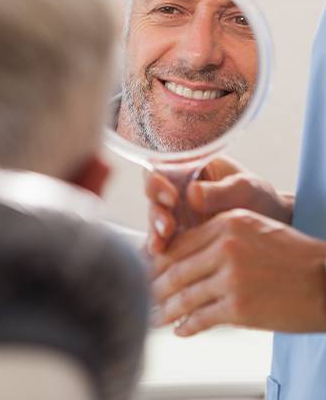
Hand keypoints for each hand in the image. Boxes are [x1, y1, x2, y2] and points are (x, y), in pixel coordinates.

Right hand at [145, 157, 293, 254]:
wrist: (272, 228)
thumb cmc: (259, 199)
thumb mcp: (246, 189)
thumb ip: (220, 191)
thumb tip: (192, 194)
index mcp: (190, 167)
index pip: (162, 168)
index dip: (158, 181)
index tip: (171, 197)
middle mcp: (177, 189)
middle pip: (152, 195)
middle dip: (156, 211)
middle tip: (167, 227)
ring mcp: (176, 213)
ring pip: (154, 219)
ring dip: (155, 232)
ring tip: (162, 245)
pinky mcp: (179, 236)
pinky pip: (163, 240)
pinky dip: (160, 249)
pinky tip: (161, 256)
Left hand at [151, 209, 325, 334]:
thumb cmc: (291, 255)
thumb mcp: (253, 229)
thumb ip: (217, 236)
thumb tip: (183, 254)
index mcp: (226, 224)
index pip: (179, 243)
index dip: (157, 260)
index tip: (146, 269)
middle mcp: (225, 247)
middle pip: (175, 269)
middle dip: (154, 285)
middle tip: (142, 294)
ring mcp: (231, 278)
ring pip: (184, 295)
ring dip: (165, 309)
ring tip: (153, 317)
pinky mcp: (240, 307)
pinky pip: (202, 317)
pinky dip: (187, 325)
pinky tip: (180, 329)